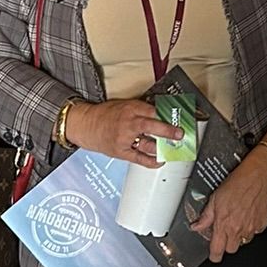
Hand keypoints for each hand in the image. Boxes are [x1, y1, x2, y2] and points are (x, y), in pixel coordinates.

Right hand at [64, 98, 182, 167]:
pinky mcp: (121, 152)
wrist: (86, 125)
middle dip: (169, 131)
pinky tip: (161, 160)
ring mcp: (125, 139)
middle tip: (180, 134)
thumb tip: (161, 114)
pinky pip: (139, 159)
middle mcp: (128, 123)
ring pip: (148, 144)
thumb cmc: (106, 114)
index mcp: (130, 108)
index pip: (153, 110)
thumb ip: (142, 109)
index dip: (167, 115)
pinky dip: (152, 161)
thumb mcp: (124, 105)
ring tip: (172, 148)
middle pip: (152, 126)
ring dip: (162, 147)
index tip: (178, 118)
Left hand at [190, 150, 266, 262]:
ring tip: (238, 219)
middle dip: (227, 244)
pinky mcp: (263, 224)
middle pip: (231, 249)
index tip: (214, 255)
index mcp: (224, 224)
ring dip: (239, 235)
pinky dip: (252, 227)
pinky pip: (255, 232)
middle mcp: (238, 229)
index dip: (214, 256)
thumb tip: (197, 226)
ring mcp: (252, 228)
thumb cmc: (238, 183)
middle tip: (226, 232)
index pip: (217, 251)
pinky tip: (249, 215)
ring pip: (244, 241)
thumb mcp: (215, 198)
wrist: (259, 176)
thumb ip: (206, 216)